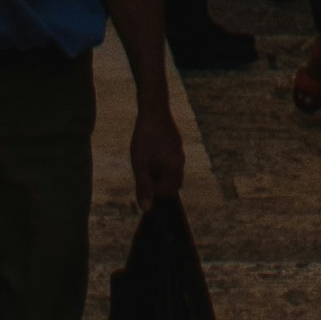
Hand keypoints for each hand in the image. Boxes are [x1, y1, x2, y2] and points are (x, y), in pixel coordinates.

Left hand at [127, 86, 186, 204]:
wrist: (153, 110)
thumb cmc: (145, 138)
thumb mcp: (140, 165)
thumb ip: (144, 187)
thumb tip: (147, 209)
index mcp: (174, 170)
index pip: (166, 194)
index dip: (153, 191)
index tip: (142, 178)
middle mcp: (181, 163)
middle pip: (171, 185)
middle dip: (157, 183)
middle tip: (143, 169)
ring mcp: (179, 152)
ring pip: (170, 172)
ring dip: (158, 172)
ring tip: (146, 159)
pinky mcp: (176, 144)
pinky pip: (170, 160)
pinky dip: (161, 161)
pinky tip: (150, 149)